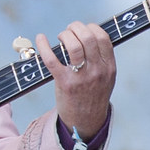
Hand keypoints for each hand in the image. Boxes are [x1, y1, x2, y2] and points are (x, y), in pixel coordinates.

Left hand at [35, 21, 115, 139]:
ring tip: (61, 37)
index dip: (92, 27)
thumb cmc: (92, 96)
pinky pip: (52, 59)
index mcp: (109, 68)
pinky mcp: (64, 83)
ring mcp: (80, 78)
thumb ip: (102, 59)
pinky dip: (43, 46)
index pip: (103, 38)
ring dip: (64, 35)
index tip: (84, 29)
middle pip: (88, 37)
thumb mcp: (106, 78)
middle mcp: (97, 71)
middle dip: (76, 27)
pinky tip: (40, 39)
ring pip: (73, 46)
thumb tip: (89, 34)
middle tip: (69, 30)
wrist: (84, 122)